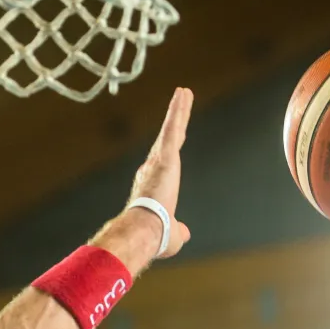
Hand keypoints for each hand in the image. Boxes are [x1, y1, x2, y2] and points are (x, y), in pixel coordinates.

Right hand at [124, 86, 194, 259]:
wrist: (145, 231)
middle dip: (174, 120)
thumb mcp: (173, 235)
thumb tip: (184, 234)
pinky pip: (173, 128)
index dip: (168, 150)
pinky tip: (183, 95)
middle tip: (180, 103)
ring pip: (171, 129)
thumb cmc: (155, 237)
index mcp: (153, 185)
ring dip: (178, 109)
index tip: (171, 140)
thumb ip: (179, 231)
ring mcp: (158, 160)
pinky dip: (178, 111)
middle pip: (167, 139)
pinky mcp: (165, 156)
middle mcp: (151, 168)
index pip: (164, 163)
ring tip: (184, 92)